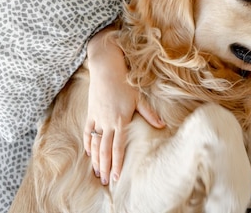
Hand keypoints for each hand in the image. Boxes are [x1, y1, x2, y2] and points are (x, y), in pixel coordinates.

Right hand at [83, 27, 164, 184]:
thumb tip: (162, 125)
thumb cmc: (125, 82)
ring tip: (97, 173)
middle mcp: (107, 123)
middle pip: (105, 150)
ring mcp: (97, 119)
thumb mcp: (139, 98)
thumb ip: (149, 114)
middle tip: (106, 181)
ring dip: (96, 159)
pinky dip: (88, 144)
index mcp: (120, 121)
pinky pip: (88, 132)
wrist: (106, 68)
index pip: (118, 147)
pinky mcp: (91, 113)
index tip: (117, 176)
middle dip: (106, 167)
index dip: (118, 163)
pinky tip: (89, 153)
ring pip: (95, 144)